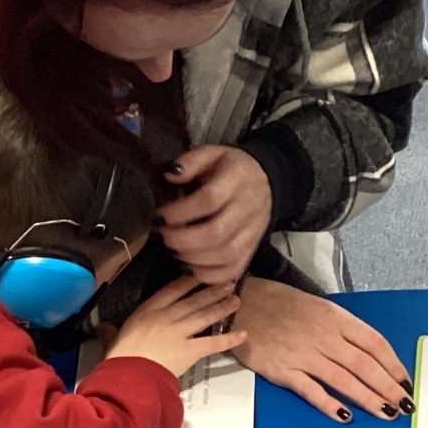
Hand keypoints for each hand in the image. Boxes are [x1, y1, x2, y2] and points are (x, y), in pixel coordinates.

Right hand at [106, 277, 245, 378]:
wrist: (129, 374)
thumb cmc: (118, 357)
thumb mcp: (113, 340)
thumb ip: (111, 332)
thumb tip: (102, 326)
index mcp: (148, 311)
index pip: (171, 291)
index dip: (187, 282)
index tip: (199, 275)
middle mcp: (167, 317)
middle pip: (194, 300)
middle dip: (212, 291)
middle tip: (228, 283)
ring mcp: (180, 332)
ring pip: (205, 315)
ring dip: (222, 307)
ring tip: (237, 299)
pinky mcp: (191, 350)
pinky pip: (213, 343)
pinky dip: (229, 339)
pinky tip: (243, 334)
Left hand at [159, 146, 271, 284]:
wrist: (267, 181)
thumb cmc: (231, 168)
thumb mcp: (212, 153)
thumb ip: (190, 161)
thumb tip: (169, 176)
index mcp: (237, 180)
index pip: (209, 200)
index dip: (180, 212)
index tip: (159, 216)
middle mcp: (247, 209)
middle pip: (216, 233)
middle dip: (182, 239)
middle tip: (164, 236)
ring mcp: (252, 233)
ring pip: (224, 255)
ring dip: (192, 258)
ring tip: (174, 249)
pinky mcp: (251, 250)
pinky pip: (231, 270)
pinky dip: (208, 274)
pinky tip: (189, 265)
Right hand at [233, 277, 412, 421]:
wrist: (241, 304)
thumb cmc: (283, 305)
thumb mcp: (320, 307)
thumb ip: (343, 330)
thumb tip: (371, 355)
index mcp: (336, 318)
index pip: (375, 344)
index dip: (394, 365)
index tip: (407, 382)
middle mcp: (325, 337)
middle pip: (365, 366)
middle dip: (389, 388)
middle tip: (406, 406)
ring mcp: (304, 356)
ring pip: (344, 381)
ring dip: (368, 399)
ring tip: (387, 413)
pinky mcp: (283, 372)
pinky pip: (312, 391)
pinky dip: (330, 405)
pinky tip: (345, 417)